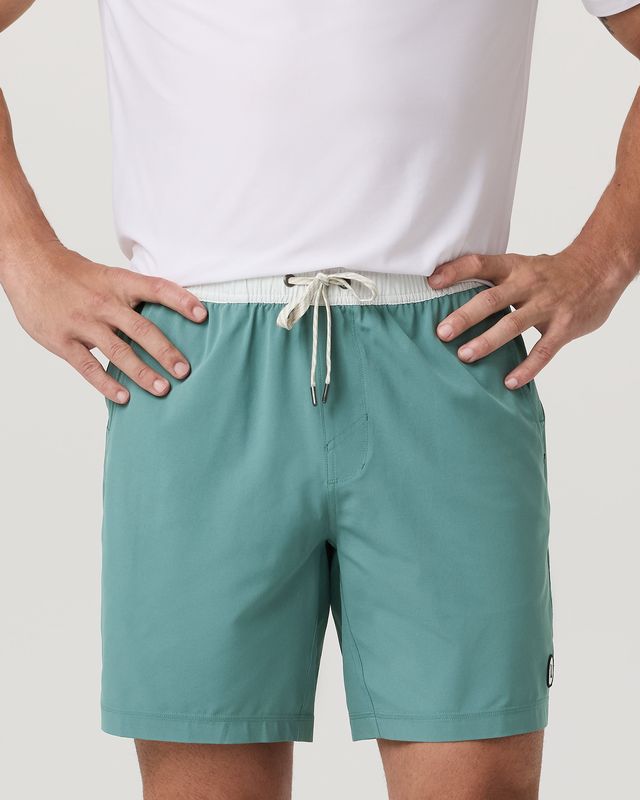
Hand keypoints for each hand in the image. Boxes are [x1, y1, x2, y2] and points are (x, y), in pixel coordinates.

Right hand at [2, 241, 207, 403]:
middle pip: (141, 328)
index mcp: (118, 283)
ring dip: (142, 373)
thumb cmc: (74, 275)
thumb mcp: (108, 276)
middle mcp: (104, 302)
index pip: (156, 288)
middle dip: (166, 352)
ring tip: (163, 389)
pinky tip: (124, 397)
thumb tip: (171, 313)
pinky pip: (88, 367)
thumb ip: (134, 296)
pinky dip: (107, 384)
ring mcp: (83, 322)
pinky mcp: (63, 341)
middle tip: (185, 370)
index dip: (181, 300)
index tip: (202, 315)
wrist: (30, 266)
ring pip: (118, 351)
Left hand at [427, 247, 629, 388]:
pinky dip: (526, 368)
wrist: (600, 269)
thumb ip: (494, 279)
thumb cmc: (551, 273)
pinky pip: (543, 350)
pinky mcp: (565, 326)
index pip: (480, 264)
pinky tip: (509, 382)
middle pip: (491, 299)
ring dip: (487, 342)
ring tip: (464, 356)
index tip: (431, 283)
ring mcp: (548, 305)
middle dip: (464, 317)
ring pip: (513, 325)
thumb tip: (450, 291)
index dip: (455, 272)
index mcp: (514, 267)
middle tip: (441, 332)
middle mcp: (528, 284)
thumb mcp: (522, 265)